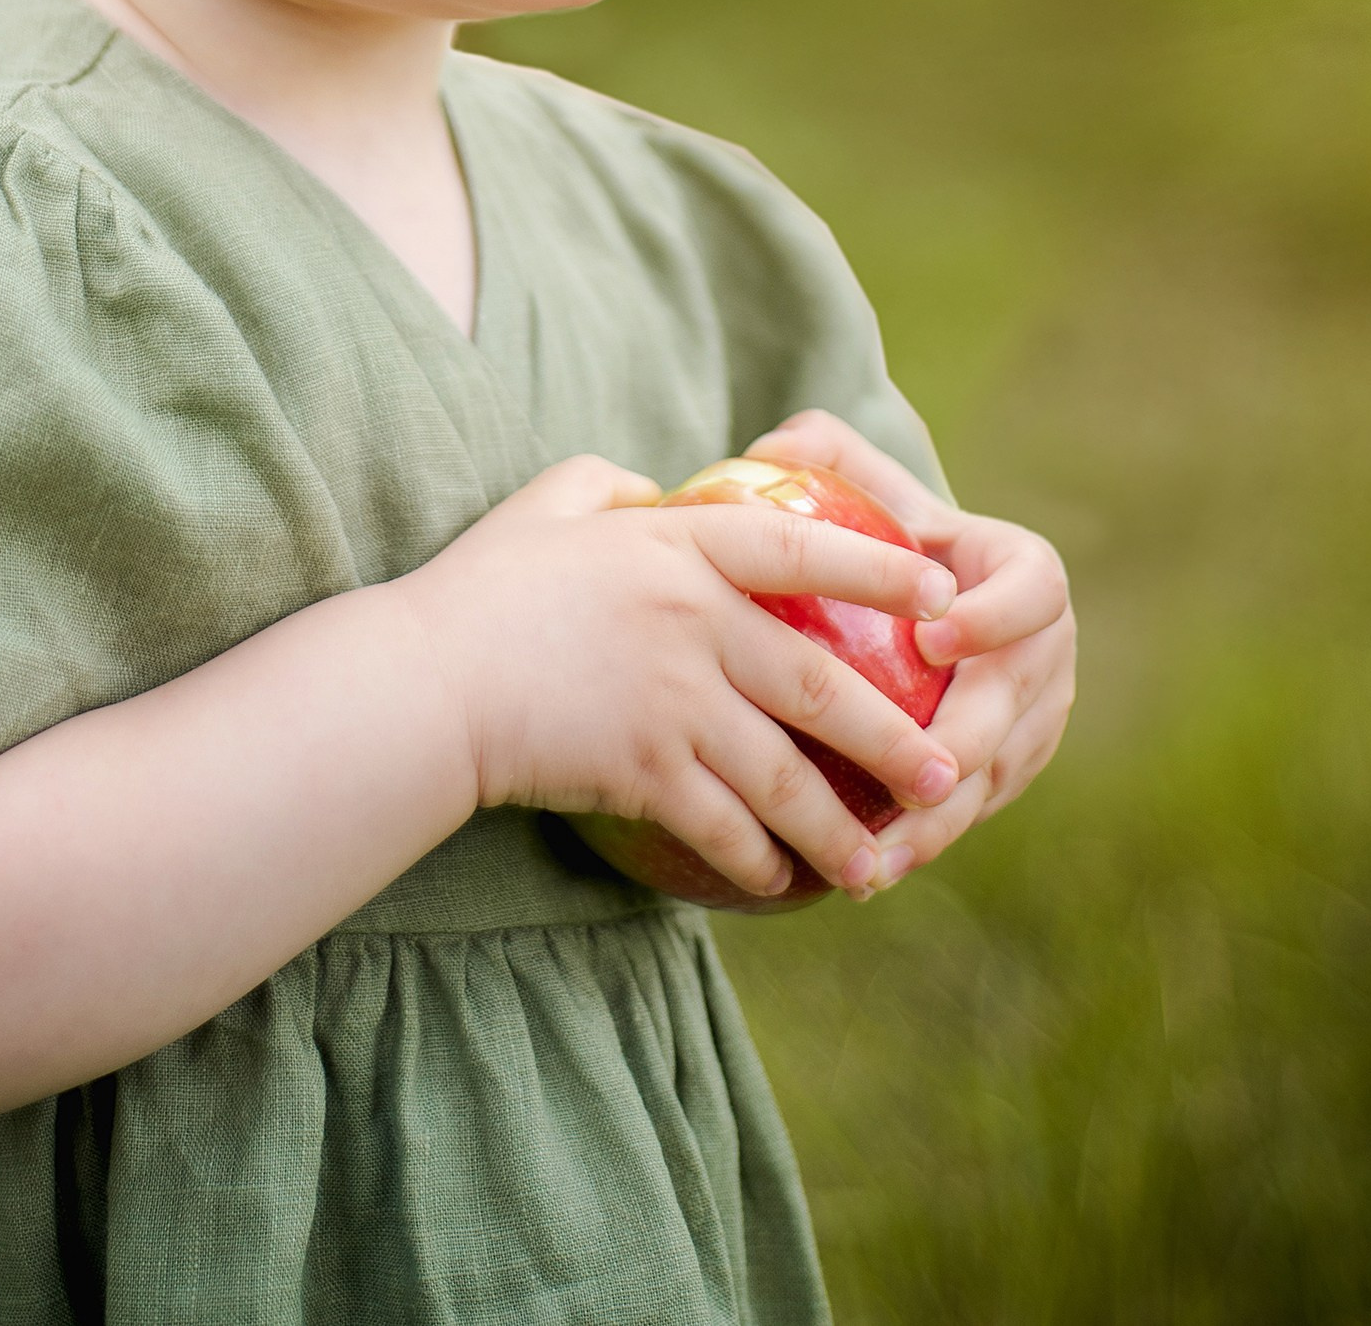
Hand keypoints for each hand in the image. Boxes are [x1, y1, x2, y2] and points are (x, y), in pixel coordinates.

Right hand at [395, 454, 965, 903]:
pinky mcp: (645, 772)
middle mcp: (694, 621)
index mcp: (679, 545)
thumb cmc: (482, 587)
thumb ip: (612, 487)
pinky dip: (762, 858)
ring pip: (788, 775)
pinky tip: (781, 882)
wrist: (425, 682)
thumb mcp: (547, 504)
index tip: (945, 590)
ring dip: (841, 827)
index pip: (805, 547)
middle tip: (946, 772)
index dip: (881, 566)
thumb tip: (653, 491)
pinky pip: (727, 826)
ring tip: (882, 863)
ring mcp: (674, 701)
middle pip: (823, 686)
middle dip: (894, 738)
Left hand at [745, 411, 1075, 893]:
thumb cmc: (875, 538)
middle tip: (907, 777)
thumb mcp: (857, 486)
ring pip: (996, 776)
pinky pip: (974, 812)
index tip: (932, 637)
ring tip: (874, 853)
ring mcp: (1035, 719)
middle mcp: (1045, 650)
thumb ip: (822, 455)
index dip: (996, 615)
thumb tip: (771, 446)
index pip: (1033, 590)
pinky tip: (866, 871)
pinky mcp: (1007, 772)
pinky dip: (925, 842)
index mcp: (1022, 571)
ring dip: (939, 820)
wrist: (907, 609)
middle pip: (1020, 706)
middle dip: (965, 746)